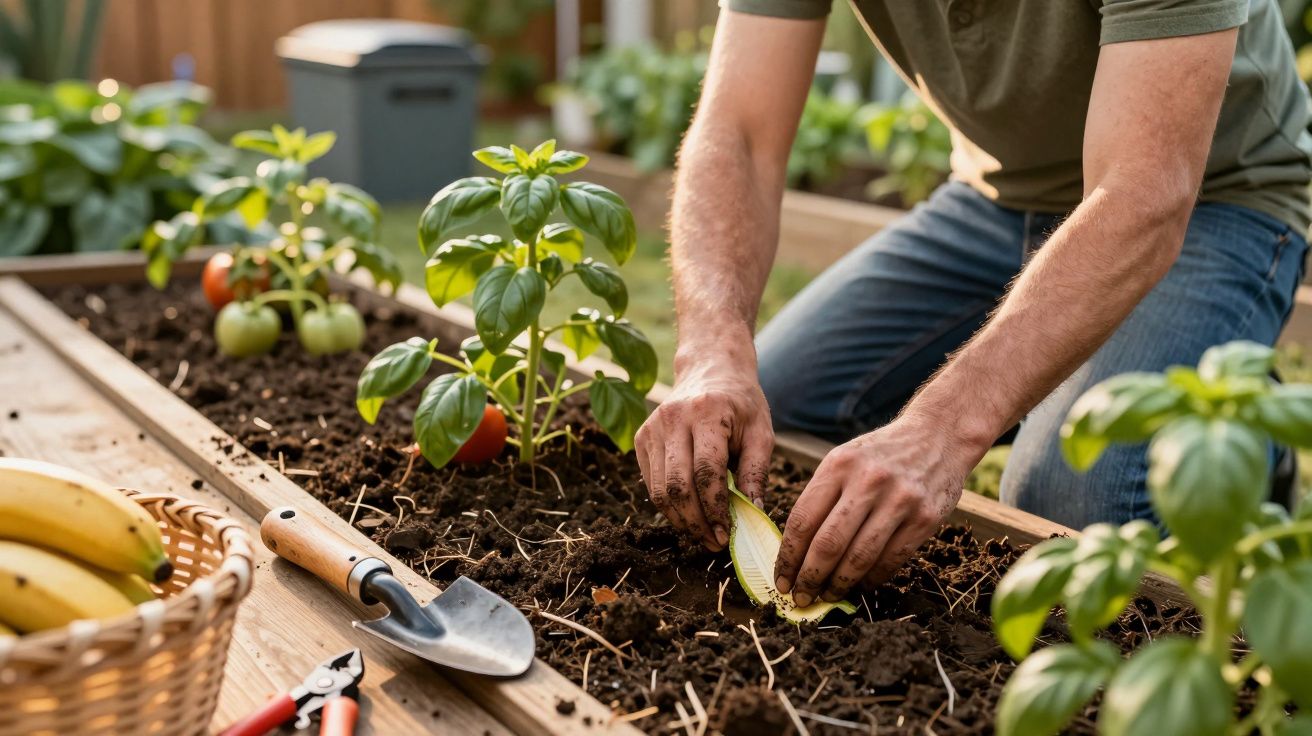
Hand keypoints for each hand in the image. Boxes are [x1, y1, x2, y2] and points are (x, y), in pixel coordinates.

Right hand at [635, 360, 773, 550]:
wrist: (710, 369)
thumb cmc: (741, 404)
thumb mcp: (761, 432)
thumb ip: (757, 472)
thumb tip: (753, 514)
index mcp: (707, 412)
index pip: (706, 471)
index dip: (715, 509)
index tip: (727, 534)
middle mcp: (673, 418)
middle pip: (677, 485)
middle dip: (696, 522)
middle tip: (714, 542)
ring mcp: (652, 428)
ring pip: (659, 490)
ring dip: (681, 520)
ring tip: (703, 535)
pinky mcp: (641, 439)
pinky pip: (651, 484)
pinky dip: (668, 506)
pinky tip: (689, 516)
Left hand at [773, 416, 974, 605]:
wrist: (937, 437)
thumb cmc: (880, 454)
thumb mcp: (844, 459)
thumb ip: (821, 496)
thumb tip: (795, 549)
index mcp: (839, 465)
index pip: (803, 520)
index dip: (788, 557)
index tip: (780, 579)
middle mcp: (868, 482)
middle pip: (828, 543)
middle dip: (809, 578)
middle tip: (800, 598)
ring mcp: (900, 500)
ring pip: (859, 557)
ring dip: (838, 585)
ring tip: (827, 597)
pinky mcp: (925, 518)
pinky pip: (891, 560)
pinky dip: (871, 580)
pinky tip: (859, 587)